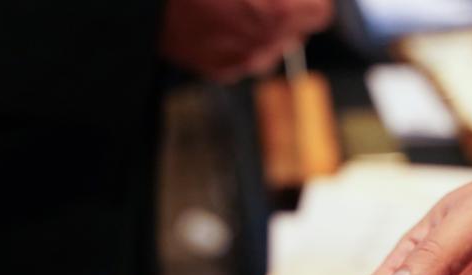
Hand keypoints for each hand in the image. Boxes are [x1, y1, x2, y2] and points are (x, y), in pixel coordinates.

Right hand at [160, 0, 332, 80]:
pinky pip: (244, 59)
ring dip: (266, 31)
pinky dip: (239, 42)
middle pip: (297, 32)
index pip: (320, 14)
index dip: (310, 0)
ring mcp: (242, 60)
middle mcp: (265, 42)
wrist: (150, 6)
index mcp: (278, 11)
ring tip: (241, 7)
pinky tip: (221, 21)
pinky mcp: (221, 70)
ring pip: (271, 49)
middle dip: (289, 14)